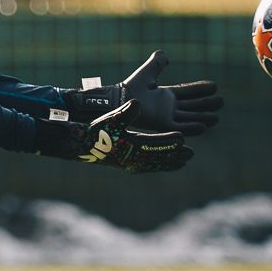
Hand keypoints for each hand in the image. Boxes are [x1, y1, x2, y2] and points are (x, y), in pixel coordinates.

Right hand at [36, 100, 192, 173]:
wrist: (80, 145)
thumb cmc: (95, 130)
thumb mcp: (110, 118)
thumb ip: (125, 112)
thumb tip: (138, 102)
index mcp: (128, 146)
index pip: (153, 143)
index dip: (168, 141)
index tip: (183, 138)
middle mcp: (130, 158)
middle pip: (157, 157)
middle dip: (174, 155)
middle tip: (191, 154)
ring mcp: (129, 164)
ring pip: (154, 164)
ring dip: (169, 162)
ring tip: (184, 161)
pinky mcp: (126, 165)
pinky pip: (147, 167)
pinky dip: (158, 166)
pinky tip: (166, 164)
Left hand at [63, 51, 222, 135]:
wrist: (120, 99)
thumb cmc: (131, 87)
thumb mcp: (148, 72)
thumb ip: (157, 63)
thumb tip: (165, 55)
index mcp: (166, 95)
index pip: (188, 92)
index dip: (200, 90)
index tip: (214, 86)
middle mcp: (168, 107)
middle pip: (192, 106)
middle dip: (206, 104)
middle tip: (221, 102)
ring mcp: (166, 117)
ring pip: (189, 117)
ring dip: (203, 117)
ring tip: (216, 118)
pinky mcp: (162, 125)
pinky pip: (179, 127)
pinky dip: (191, 127)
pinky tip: (203, 126)